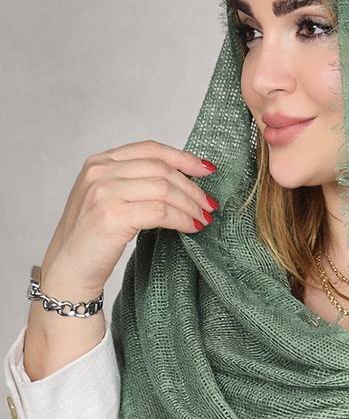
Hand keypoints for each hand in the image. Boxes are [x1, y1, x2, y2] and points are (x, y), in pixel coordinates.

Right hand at [39, 139, 218, 293]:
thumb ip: (137, 182)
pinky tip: (191, 227)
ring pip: (164, 189)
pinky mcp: (111, 215)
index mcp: (100, 162)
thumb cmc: (94, 238)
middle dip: (192, 188)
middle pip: (162, 169)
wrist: (69, 269)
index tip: (207, 170)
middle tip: (210, 205)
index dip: (184, 158)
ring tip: (204, 218)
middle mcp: (100, 172)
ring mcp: (104, 192)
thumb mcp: (111, 199)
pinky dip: (182, 219)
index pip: (151, 149)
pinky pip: (160, 212)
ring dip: (191, 205)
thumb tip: (185, 180)